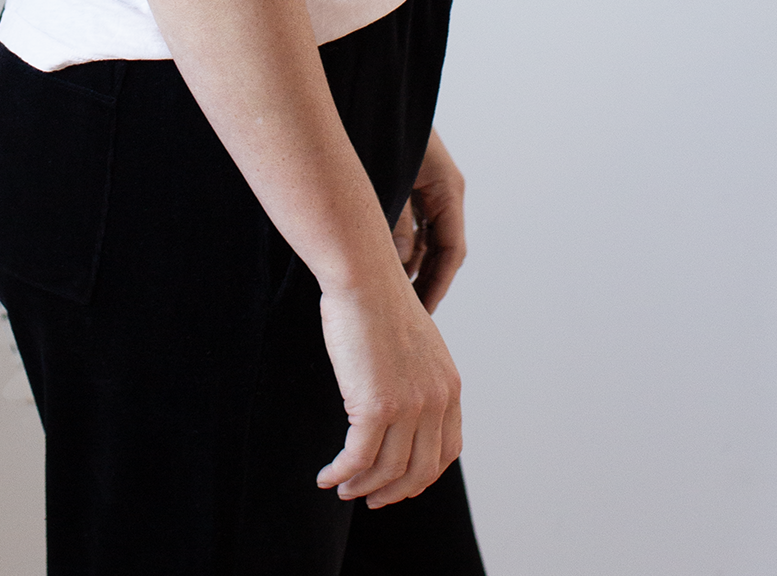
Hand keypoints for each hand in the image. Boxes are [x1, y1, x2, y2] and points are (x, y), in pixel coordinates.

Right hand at [316, 264, 461, 508]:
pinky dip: (341, 474)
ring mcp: (409, 406)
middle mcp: (436, 401)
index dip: (422, 476)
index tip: (399, 484)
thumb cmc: (378, 304)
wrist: (363, 279)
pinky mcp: (376, 407)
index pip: (447, 452)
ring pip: (387, 471)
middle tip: (369, 498)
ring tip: (342, 489)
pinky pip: (357, 459)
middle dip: (393, 492)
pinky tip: (326, 476)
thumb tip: (399, 409)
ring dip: (362, 487)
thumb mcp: (416, 345)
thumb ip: (418, 379)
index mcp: (449, 387)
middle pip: (419, 472)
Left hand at [395, 130, 466, 311]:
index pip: (452, 251)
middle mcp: (444, 191)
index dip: (438, 285)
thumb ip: (399, 223)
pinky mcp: (412, 183)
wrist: (373, 92)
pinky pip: (414, 222)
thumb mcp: (394, 180)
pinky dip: (402, 244)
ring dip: (411, 264)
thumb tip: (401, 265)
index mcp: (448, 189)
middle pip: (441, 249)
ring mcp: (429, 187)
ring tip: (391, 295)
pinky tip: (383, 262)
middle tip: (406, 315)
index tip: (422, 314)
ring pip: (426, 238)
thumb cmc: (384, 129)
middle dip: (425, 282)